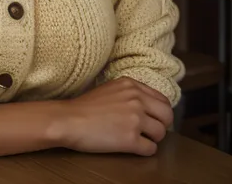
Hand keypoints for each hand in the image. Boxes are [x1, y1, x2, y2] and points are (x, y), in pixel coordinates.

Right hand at [53, 77, 172, 156]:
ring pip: (161, 133)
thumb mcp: (111, 88)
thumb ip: (131, 93)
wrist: (69, 120)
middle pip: (167, 115)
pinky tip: (133, 147)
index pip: (162, 99)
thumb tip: (148, 105)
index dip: (160, 112)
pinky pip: (151, 149)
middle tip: (152, 131)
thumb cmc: (85, 106)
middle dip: (162, 125)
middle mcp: (136, 99)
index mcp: (131, 85)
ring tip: (140, 139)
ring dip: (153, 139)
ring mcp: (134, 119)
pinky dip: (145, 150)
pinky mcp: (130, 139)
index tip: (154, 118)